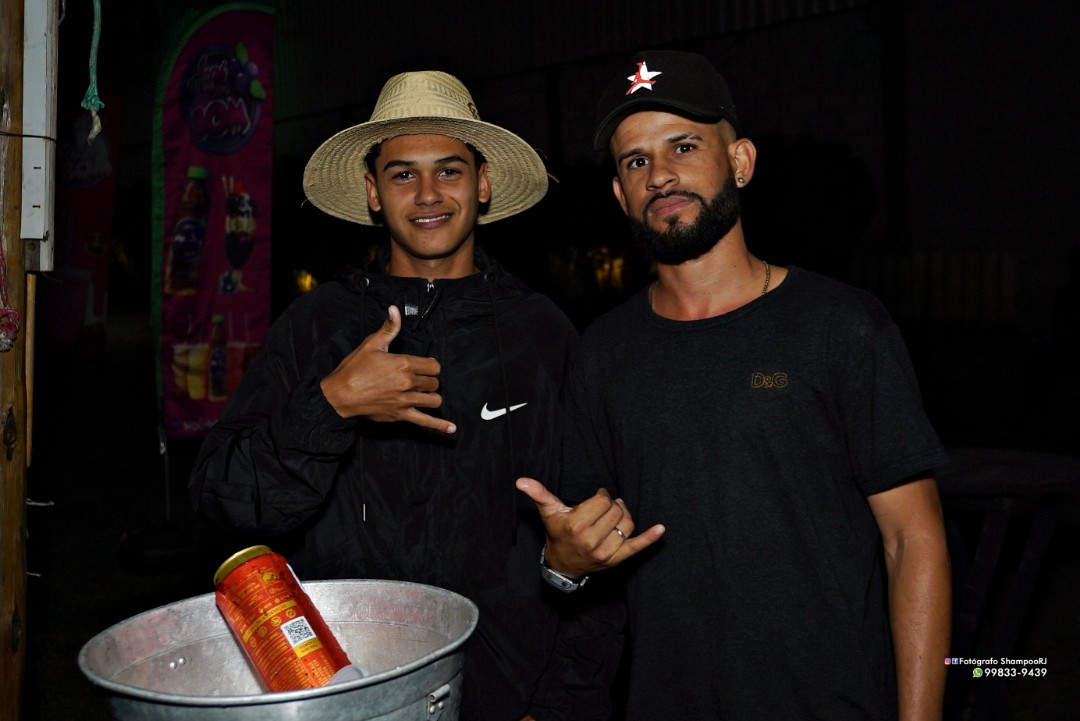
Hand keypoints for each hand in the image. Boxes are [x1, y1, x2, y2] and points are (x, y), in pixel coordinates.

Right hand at [320, 305, 455, 432]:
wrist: (340, 395)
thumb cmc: (354, 369)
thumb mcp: (371, 345)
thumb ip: (389, 328)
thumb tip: (395, 310)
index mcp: (404, 364)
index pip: (433, 366)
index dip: (430, 366)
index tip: (423, 367)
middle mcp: (408, 383)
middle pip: (434, 382)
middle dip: (429, 380)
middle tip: (418, 380)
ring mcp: (406, 401)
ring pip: (434, 400)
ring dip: (431, 396)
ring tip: (424, 394)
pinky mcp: (401, 415)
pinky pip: (426, 422)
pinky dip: (440, 426)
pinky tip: (451, 429)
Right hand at [515, 477, 664, 577]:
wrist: (563, 566)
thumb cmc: (557, 534)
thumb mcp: (549, 513)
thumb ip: (539, 494)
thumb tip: (521, 480)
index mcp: (576, 526)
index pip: (602, 501)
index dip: (601, 496)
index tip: (596, 498)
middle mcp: (591, 540)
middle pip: (615, 510)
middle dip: (612, 505)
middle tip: (604, 507)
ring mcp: (606, 552)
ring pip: (627, 523)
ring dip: (625, 514)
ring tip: (616, 512)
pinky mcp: (617, 559)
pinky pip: (636, 547)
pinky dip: (650, 538)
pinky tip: (660, 529)